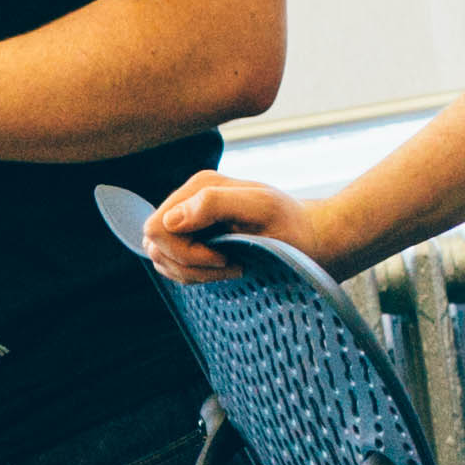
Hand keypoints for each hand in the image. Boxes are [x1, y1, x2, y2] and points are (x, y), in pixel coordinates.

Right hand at [141, 170, 337, 284]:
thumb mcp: (261, 208)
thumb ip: (215, 204)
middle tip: (228, 265)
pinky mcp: (192, 241)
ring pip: (160, 258)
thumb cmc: (291, 224)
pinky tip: (223, 270)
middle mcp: (189, 201)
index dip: (184, 251)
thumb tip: (170, 220)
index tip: (223, 257)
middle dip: (189, 264)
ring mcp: (188, 222)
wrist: (310, 238)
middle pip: (154, 245)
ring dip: (193, 273)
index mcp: (200, 187)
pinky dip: (195, 276)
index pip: (157, 227)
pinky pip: (171, 266)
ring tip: (229, 268)